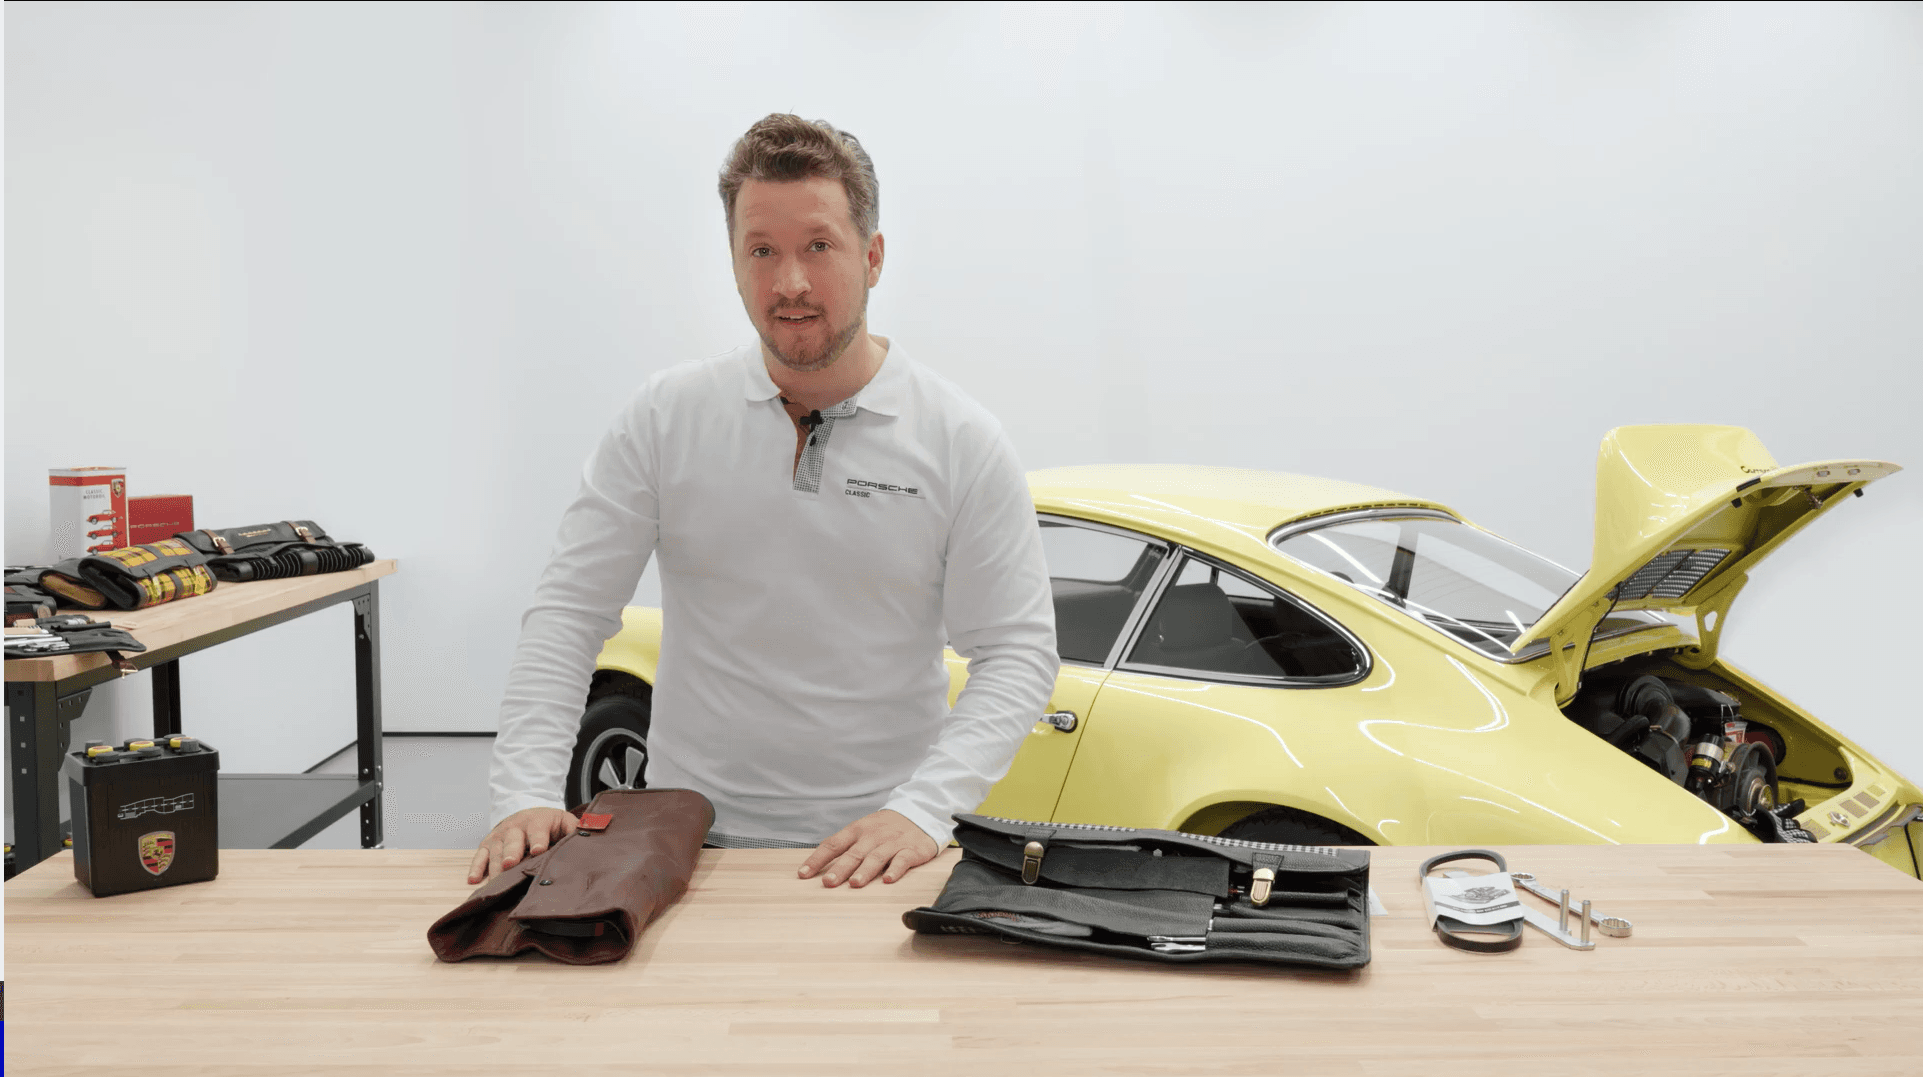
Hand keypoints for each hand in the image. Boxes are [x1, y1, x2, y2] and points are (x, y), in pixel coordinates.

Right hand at [467, 807, 576, 883]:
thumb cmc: (548, 823)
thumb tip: (591, 837)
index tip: (537, 850)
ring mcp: (499, 836)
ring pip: (494, 851)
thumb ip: (576, 829)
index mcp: (537, 821)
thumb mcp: (564, 821)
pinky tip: (473, 880)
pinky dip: (476, 867)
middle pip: (512, 840)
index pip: (537, 830)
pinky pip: (479, 856)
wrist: (526, 812)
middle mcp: (515, 827)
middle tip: (510, 864)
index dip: (537, 840)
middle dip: (510, 852)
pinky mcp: (487, 844)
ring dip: (494, 866)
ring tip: (495, 882)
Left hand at [798, 809, 938, 887]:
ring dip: (865, 871)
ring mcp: (892, 842)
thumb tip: (817, 866)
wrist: (920, 813)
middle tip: (828, 882)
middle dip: (840, 868)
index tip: (803, 873)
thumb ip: (844, 847)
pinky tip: (888, 879)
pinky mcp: (911, 849)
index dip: (817, 858)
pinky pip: (902, 860)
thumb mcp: (862, 830)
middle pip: (854, 853)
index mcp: (856, 830)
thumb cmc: (885, 828)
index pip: (833, 844)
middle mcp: (872, 836)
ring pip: (876, 857)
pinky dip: (895, 869)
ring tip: (855, 883)